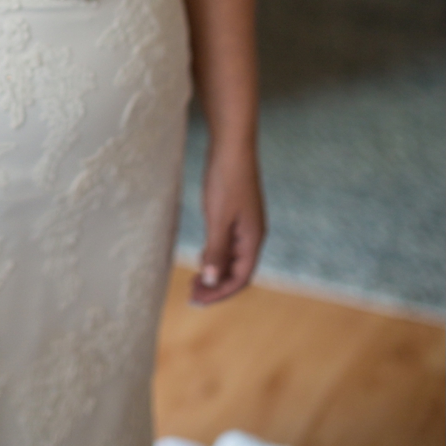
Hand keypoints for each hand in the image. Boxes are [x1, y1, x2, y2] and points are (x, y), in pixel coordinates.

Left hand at [191, 144, 264, 304]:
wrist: (232, 145)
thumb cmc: (226, 180)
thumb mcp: (217, 219)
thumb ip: (216, 251)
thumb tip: (212, 281)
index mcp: (253, 238)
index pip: (241, 278)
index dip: (220, 293)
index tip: (197, 300)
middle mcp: (253, 234)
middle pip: (237, 271)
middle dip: (216, 286)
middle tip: (191, 294)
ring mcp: (245, 224)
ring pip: (232, 258)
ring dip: (215, 272)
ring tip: (194, 280)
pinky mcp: (236, 214)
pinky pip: (228, 244)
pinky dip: (215, 255)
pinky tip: (202, 257)